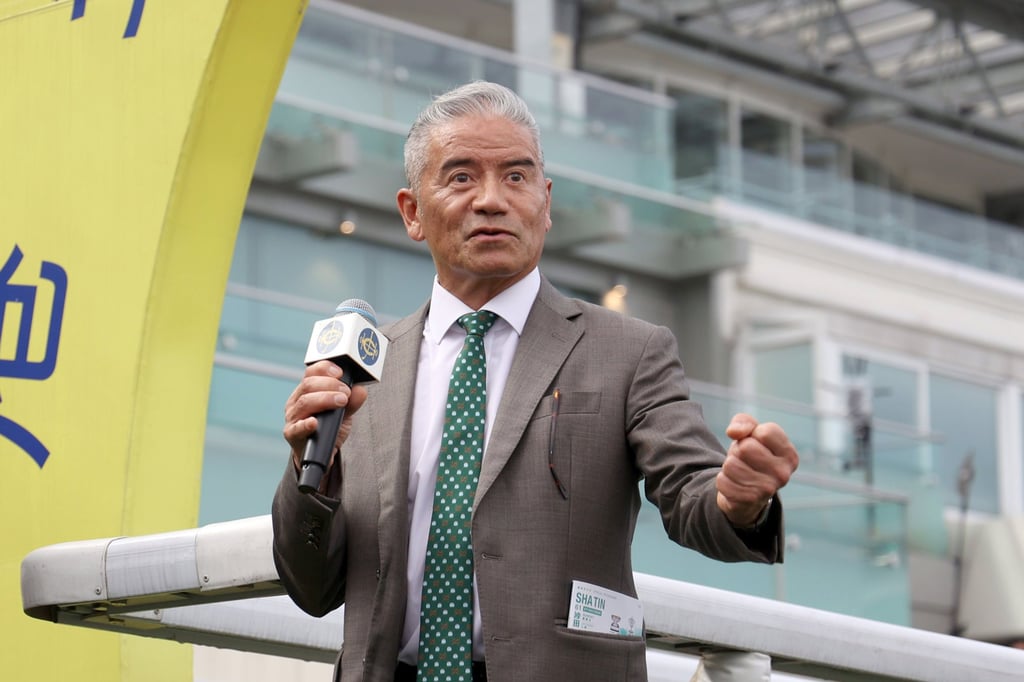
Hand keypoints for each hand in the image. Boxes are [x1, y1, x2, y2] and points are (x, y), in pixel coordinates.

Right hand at [283, 360, 367, 471]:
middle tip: (346, 393)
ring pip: (304, 402)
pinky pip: (296, 428)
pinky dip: (305, 424)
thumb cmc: (330, 427)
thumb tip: (360, 389)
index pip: (311, 372)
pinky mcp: (292, 434)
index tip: (340, 372)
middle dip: (330, 385)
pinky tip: (314, 423)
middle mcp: (297, 401)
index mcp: (307, 391)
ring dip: (325, 399)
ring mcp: (293, 417)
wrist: (322, 452)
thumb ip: (352, 401)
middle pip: (308, 385)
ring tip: (341, 402)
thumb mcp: (344, 412)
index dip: (325, 368)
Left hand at [716, 413, 798, 527]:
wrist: (747, 492)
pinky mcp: (749, 500)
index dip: (753, 433)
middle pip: (746, 447)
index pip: (765, 432)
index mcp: (789, 455)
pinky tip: (734, 484)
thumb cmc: (751, 456)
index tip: (755, 442)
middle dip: (738, 450)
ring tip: (740, 471)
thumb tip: (733, 432)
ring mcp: (767, 489)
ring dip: (729, 465)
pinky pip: (722, 481)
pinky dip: (723, 480)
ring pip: (731, 464)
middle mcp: (783, 474)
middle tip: (744, 459)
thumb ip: (743, 421)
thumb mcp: (750, 433)